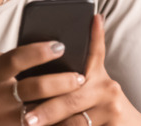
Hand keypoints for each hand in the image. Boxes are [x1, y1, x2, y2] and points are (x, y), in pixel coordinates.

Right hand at [0, 41, 85, 125]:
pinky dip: (50, 124)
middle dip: (63, 81)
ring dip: (63, 107)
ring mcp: (1, 119)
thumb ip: (3, 59)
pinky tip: (65, 121)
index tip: (60, 46)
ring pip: (40, 113)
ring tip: (80, 101)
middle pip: (37, 86)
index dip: (41, 50)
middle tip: (82, 77)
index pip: (19, 57)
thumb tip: (34, 53)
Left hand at [21, 15, 140, 125]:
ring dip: (52, 123)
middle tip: (26, 115)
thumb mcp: (92, 87)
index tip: (83, 25)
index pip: (93, 51)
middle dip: (46, 106)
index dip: (92, 35)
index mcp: (97, 73)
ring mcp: (112, 106)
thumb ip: (75, 74)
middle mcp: (107, 86)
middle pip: (70, 94)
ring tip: (29, 125)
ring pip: (74, 118)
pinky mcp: (114, 122)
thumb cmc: (101, 107)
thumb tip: (51, 57)